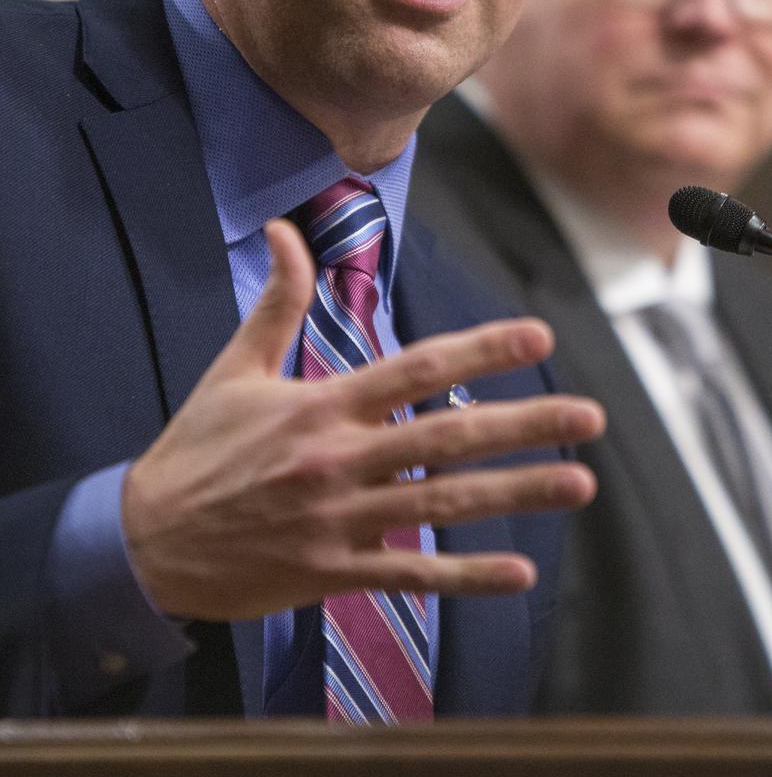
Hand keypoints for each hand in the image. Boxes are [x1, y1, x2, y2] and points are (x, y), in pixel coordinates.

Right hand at [122, 218, 604, 619]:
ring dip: (516, 495)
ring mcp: (340, 520)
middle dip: (525, 425)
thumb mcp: (233, 366)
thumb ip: (277, 300)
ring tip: (578, 482)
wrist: (146, 542)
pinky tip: (520, 574)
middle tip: (588, 417)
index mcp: (322, 405)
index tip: (537, 337)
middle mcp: (339, 460)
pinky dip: (466, 577)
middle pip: (448, 437)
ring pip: (443, 506)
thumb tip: (284, 229)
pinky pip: (410, 579)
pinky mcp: (333, 571)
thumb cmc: (196, 447)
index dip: (481, 349)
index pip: (416, 368)